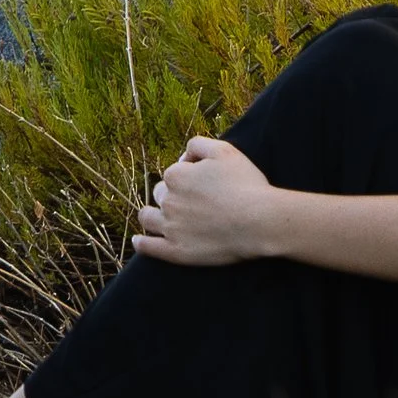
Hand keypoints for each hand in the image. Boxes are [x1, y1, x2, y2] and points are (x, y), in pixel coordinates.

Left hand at [131, 136, 280, 265]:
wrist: (259, 221)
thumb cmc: (245, 185)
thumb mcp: (224, 151)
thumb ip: (198, 145)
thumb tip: (183, 157)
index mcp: (176, 176)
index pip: (173, 173)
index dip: (187, 176)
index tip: (203, 183)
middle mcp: (168, 200)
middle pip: (160, 194)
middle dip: (170, 195)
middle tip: (190, 202)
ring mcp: (170, 227)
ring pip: (148, 218)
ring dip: (151, 215)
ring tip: (156, 217)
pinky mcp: (175, 251)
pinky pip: (148, 247)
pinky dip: (141, 243)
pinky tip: (138, 240)